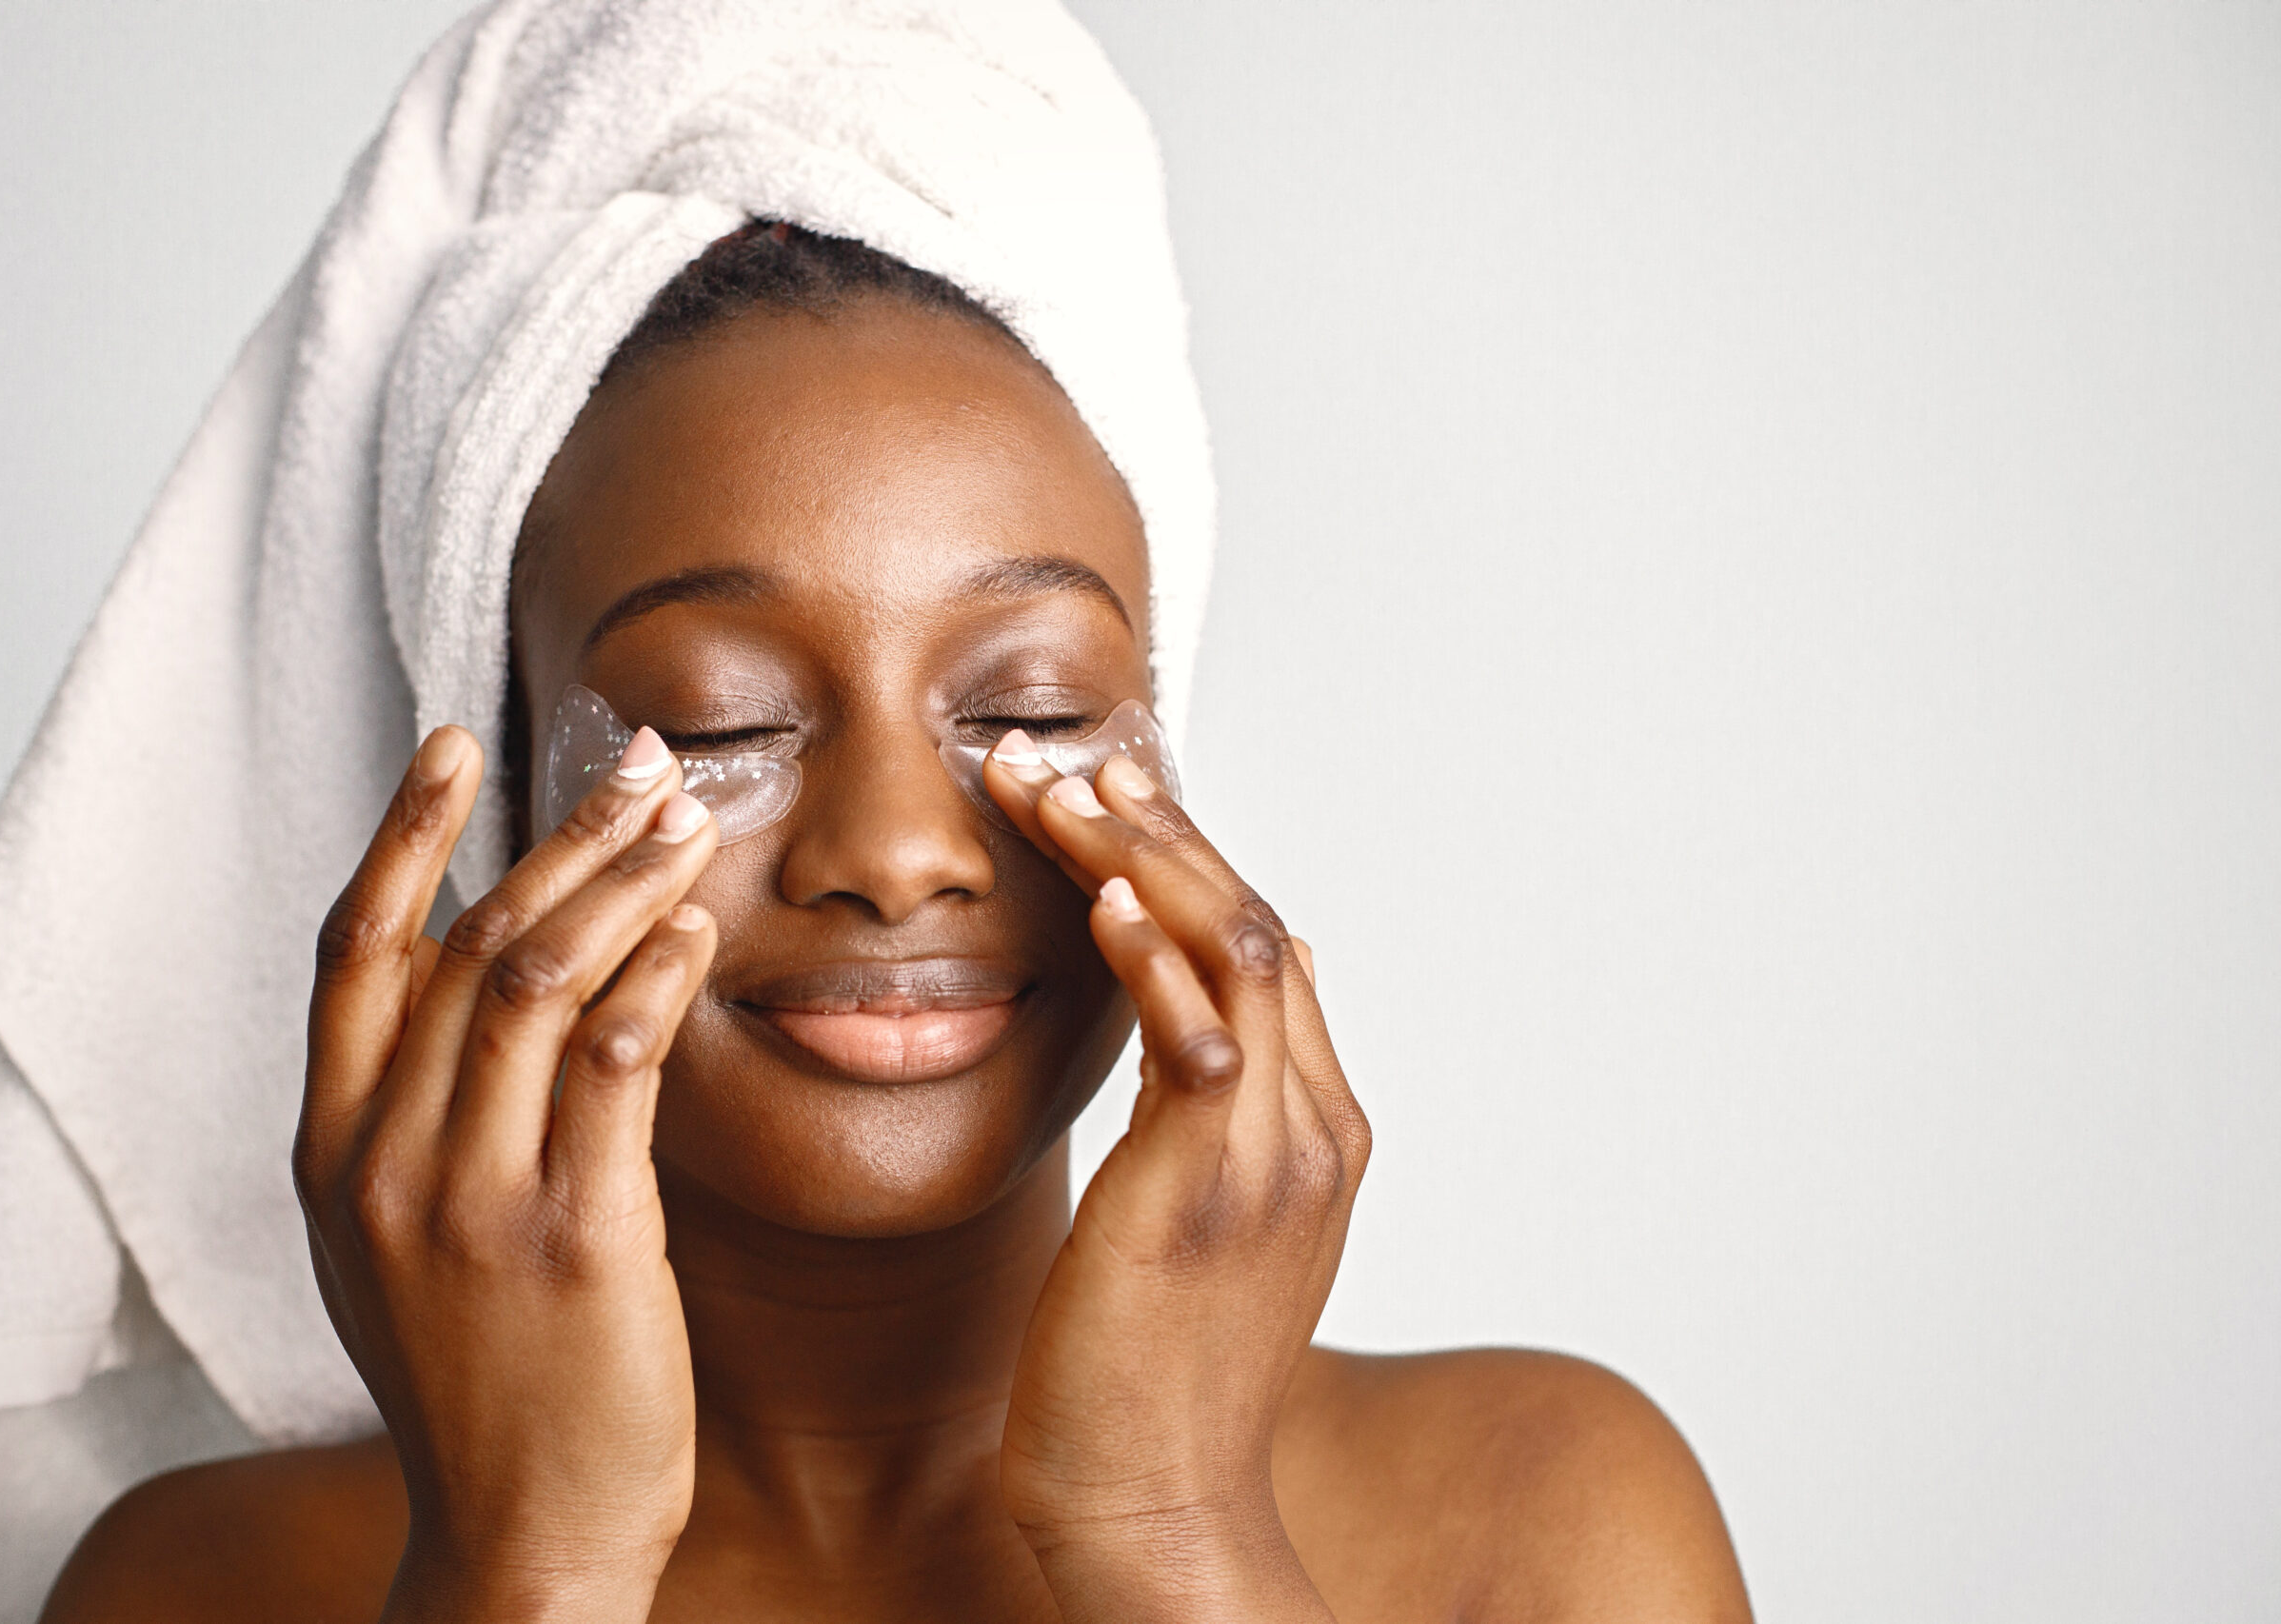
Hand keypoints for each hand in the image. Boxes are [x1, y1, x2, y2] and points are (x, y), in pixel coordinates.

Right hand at [293, 724, 719, 1622]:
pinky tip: (698, 929)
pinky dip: (659, 978)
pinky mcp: (574, 1239)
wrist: (518, 1534)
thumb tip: (477, 970)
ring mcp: (474, 1200)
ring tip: (684, 819)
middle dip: (558, 835)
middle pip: (467, 947)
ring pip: (540, 984)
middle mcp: (385, 1164)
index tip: (456, 740)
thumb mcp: (398, 1242)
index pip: (354, 953)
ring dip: (621, 883)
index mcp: (331, 1155)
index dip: (405, 835)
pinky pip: (617, 1067)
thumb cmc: (481, 1378)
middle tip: (635, 762)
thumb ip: (416, 1114)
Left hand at [983, 739, 1370, 1623]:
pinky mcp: (1207, 1193)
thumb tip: (1214, 1017)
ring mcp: (1271, 1160)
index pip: (1262, 945)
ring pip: (1233, 956)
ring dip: (1144, 860)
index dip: (1186, 856)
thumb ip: (1213, 1115)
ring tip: (1060, 790)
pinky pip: (1201, 1045)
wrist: (1154, 1510)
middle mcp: (1311, 1129)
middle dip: (1158, 829)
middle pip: (1254, 924)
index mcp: (1313, 1130)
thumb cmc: (1148, 1373)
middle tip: (1066, 758)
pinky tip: (1104, 902)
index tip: (1103, 794)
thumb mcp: (1199, 1222)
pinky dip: (1157, 961)